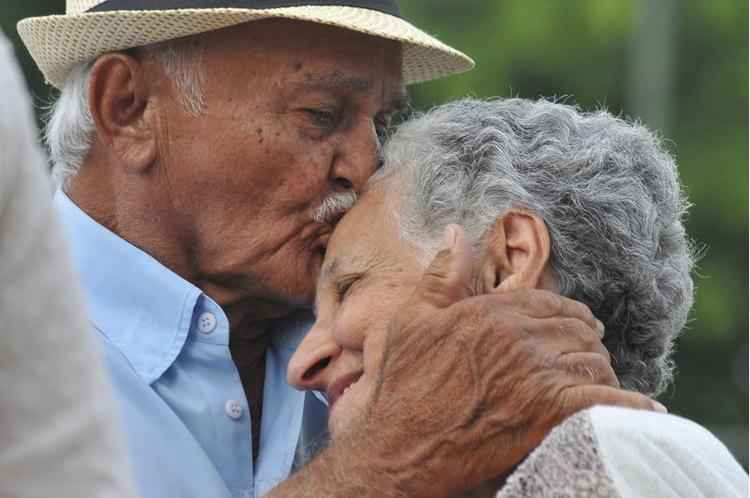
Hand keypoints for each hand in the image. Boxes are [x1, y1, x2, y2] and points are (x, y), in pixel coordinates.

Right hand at [355, 225, 661, 497]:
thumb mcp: (411, 319)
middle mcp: (521, 339)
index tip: (576, 321)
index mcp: (492, 313)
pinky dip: (629, 405)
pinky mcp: (549, 416)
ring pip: (592, 363)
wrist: (400, 445)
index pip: (548, 303)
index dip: (567, 312)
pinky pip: (604, 402)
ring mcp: (538, 377)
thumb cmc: (403, 384)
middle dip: (586, 339)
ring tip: (599, 379)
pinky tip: (646, 409)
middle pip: (576, 331)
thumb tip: (456, 231)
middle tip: (591, 348)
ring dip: (599, 370)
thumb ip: (442, 275)